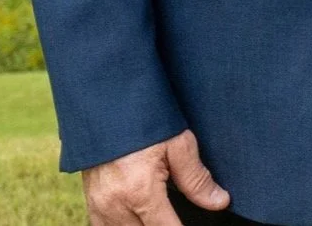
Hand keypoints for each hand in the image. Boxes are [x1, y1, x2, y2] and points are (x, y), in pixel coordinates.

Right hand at [82, 128, 230, 223]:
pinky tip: (139, 214)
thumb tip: (219, 202)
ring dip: (144, 225)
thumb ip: (196, 177)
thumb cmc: (144, 116)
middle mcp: (116, 206)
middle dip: (165, 225)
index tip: (195, 223)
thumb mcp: (176, 141)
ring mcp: (99, 207)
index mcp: (140, 191)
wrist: (106, 99)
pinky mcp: (91, 202)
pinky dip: (124, 225)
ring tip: (160, 211)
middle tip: (176, 212)